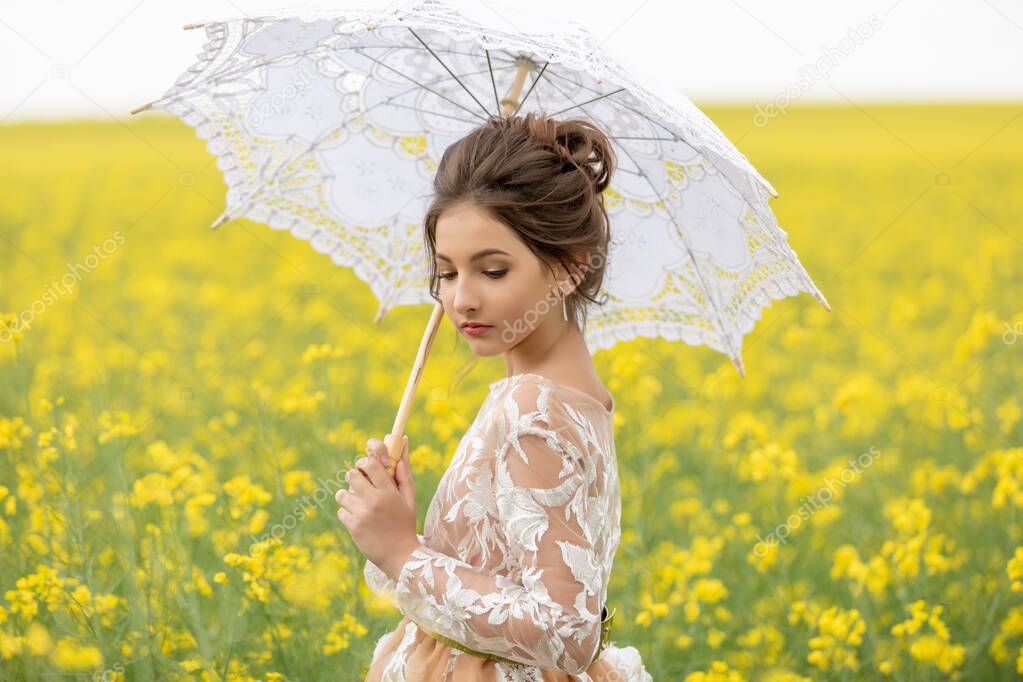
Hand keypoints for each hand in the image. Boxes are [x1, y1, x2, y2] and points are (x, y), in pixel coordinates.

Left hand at [335, 435, 419, 578]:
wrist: (400, 557)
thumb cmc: (405, 523)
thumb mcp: (409, 497)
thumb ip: (404, 470)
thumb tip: (404, 442)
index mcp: (388, 491)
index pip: (369, 463)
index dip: (365, 463)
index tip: (368, 468)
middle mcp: (373, 500)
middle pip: (351, 475)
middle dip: (355, 478)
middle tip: (362, 486)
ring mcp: (361, 514)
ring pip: (342, 493)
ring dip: (349, 496)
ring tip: (361, 504)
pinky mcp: (352, 527)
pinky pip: (341, 511)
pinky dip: (348, 513)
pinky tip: (360, 520)